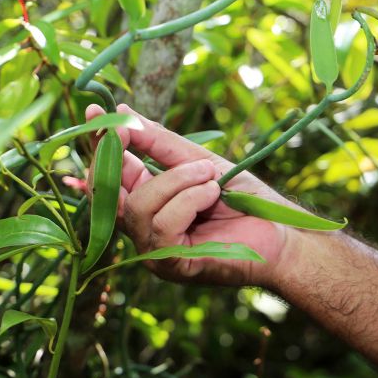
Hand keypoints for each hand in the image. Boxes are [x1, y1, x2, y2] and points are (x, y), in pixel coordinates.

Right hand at [86, 104, 301, 287]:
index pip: (109, 173)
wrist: (281, 233)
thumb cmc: (243, 199)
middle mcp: (143, 226)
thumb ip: (158, 142)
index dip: (100, 143)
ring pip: (140, 207)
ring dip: (177, 181)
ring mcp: (153, 249)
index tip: (97, 111)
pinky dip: (190, 201)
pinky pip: (163, 226)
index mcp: (147, 199)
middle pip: (108, 192)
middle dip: (120, 157)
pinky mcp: (170, 265)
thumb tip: (122, 112)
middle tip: (133, 132)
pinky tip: (212, 196)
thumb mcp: (197, 160)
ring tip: (209, 177)